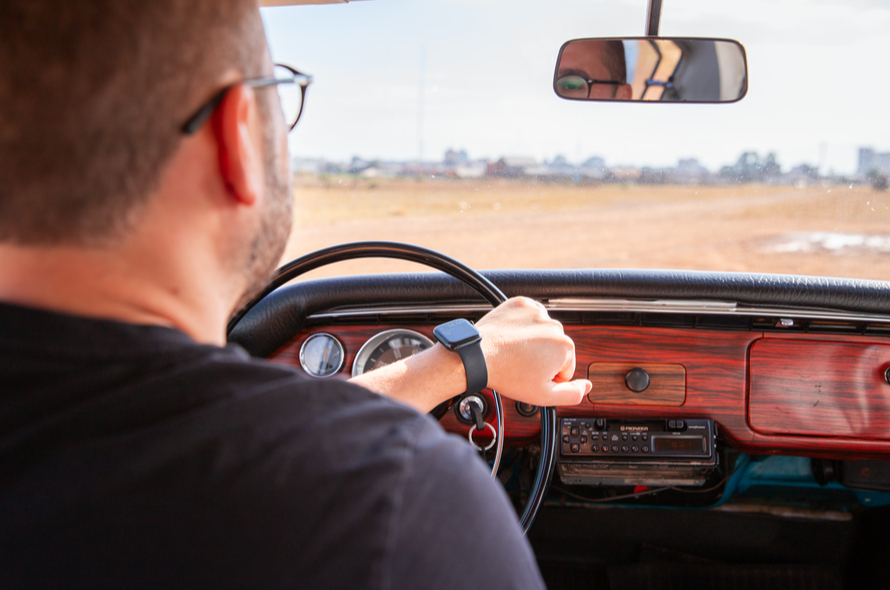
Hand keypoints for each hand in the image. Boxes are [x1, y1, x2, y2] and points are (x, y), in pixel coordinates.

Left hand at [476, 297, 590, 406]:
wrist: (478, 355)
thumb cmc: (507, 374)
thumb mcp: (543, 396)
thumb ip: (572, 394)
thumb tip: (587, 386)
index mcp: (565, 347)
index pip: (566, 367)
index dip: (549, 377)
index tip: (532, 377)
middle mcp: (555, 326)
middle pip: (554, 348)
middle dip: (542, 358)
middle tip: (521, 366)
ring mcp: (537, 312)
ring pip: (541, 332)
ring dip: (532, 341)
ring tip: (514, 351)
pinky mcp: (521, 304)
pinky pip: (528, 317)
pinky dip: (521, 326)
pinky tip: (511, 337)